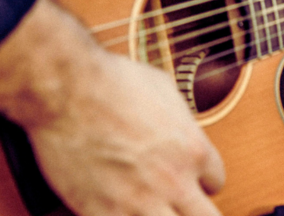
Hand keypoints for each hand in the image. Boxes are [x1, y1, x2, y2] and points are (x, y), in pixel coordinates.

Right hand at [0, 0, 223, 215]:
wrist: (68, 91)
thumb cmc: (113, 81)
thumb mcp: (164, 89)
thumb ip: (181, 120)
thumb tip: (182, 127)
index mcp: (193, 150)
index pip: (216, 181)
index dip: (201, 179)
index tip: (187, 176)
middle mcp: (173, 182)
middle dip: (195, 209)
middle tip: (178, 200)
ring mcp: (138, 203)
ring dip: (165, 215)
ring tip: (150, 205)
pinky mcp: (102, 213)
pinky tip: (119, 207)